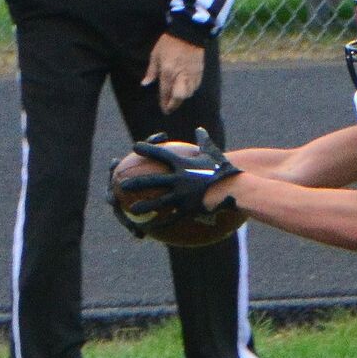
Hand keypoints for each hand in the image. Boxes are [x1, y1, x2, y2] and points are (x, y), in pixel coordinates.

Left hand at [116, 127, 241, 222]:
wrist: (234, 189)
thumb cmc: (225, 169)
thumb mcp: (214, 153)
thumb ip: (204, 142)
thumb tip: (199, 130)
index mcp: (183, 164)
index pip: (161, 154)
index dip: (147, 149)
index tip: (135, 147)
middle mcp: (179, 179)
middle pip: (152, 180)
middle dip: (136, 182)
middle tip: (123, 183)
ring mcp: (182, 195)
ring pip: (158, 201)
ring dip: (144, 206)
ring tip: (132, 209)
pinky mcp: (188, 209)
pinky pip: (172, 218)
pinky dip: (161, 223)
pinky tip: (152, 227)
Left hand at [143, 32, 204, 113]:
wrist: (188, 32)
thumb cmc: (169, 43)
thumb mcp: (155, 55)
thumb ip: (151, 71)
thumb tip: (145, 84)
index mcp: (167, 72)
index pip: (165, 92)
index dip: (164, 103)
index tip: (163, 109)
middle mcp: (180, 76)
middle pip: (179, 97)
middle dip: (174, 105)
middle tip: (170, 108)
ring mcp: (191, 74)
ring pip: (189, 93)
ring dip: (183, 98)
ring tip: (177, 99)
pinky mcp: (200, 71)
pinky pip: (196, 86)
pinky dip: (191, 90)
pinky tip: (187, 89)